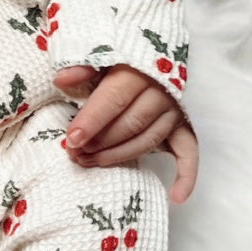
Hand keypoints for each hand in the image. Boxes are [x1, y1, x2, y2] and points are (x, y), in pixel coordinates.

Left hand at [53, 64, 197, 205]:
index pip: (114, 99)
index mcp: (138, 71)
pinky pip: (190, 152)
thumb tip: (61, 80)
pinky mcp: (183, 126)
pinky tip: (177, 196)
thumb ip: (82, 67)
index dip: (92, 120)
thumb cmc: (117, 59)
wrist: (148, 54)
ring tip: (91, 163)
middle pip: (131, 123)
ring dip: (120, 156)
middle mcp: (161, 92)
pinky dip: (187, 175)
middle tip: (75, 154)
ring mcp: (174, 111)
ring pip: (149, 140)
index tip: (72, 139)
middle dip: (101, 142)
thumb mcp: (98, 56)